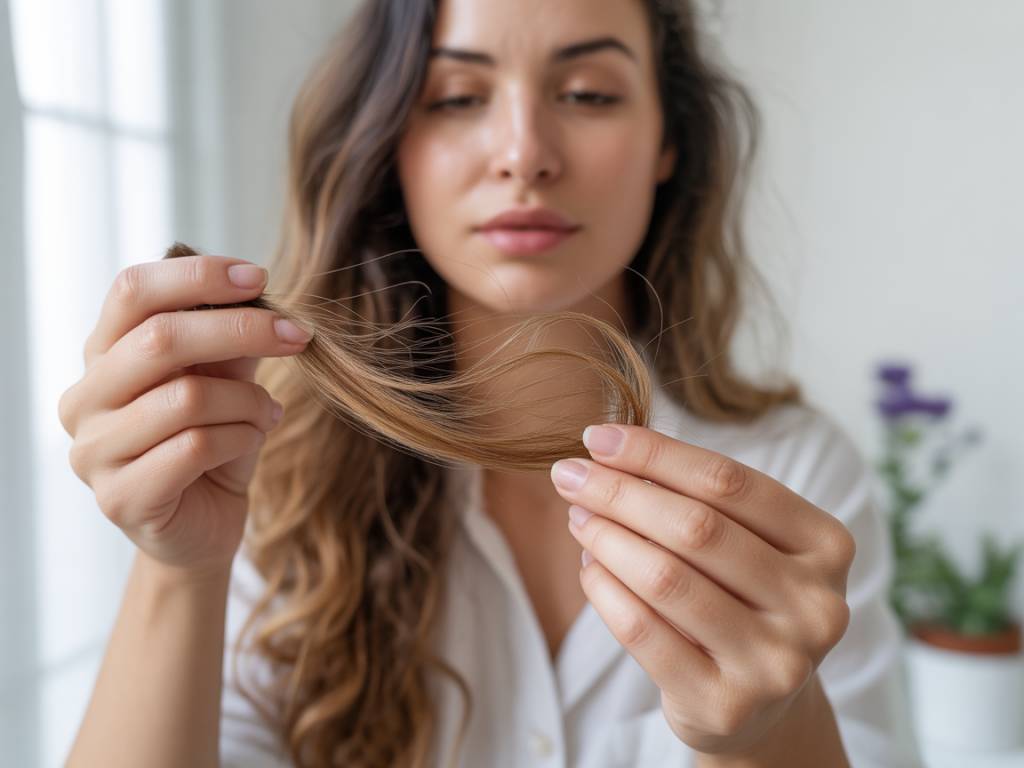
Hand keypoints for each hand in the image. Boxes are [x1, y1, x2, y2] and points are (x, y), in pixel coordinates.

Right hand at [58, 253, 311, 576]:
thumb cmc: (212, 445)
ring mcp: (94, 451)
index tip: (257, 278)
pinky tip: (252, 440)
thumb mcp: (226, 383)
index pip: (133, 291)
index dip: (197, 276)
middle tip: (298, 334)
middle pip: (160, 338)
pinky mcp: (121, 497)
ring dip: (249, 400)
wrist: (203, 528)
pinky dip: (240, 437)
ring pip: (186, 397)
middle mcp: (84, 399)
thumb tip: (255, 296)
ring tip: (268, 412)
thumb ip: (229, 343)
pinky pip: (194, 447)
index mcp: (102, 356)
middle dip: (242, 330)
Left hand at [549, 423, 855, 756]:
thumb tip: (608, 451)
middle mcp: (814, 605)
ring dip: (607, 538)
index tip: (597, 437)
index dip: (655, 453)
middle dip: (620, 492)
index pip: (728, 481)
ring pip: (666, 578)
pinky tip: (589, 567)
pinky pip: (644, 632)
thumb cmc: (742, 598)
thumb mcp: (745, 542)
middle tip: (568, 476)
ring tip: (577, 517)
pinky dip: (605, 591)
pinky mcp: (727, 706)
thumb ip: (697, 499)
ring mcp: (776, 662)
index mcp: (826, 545)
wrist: (763, 705)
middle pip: (697, 528)